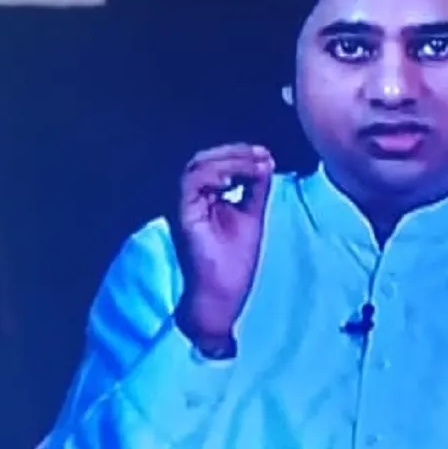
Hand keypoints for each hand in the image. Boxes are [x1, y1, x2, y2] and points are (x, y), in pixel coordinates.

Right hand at [175, 143, 274, 339]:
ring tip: (254, 166)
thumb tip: (266, 160)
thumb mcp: (252, 216)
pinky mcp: (181, 215)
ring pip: (197, 166)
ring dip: (228, 161)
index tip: (266, 154)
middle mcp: (191, 199)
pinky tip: (233, 180)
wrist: (223, 296)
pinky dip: (211, 176)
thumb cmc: (234, 263)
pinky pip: (190, 184)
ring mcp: (184, 206)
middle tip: (262, 154)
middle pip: (205, 159)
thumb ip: (256, 188)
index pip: (217, 163)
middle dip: (236, 152)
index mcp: (206, 198)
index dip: (240, 154)